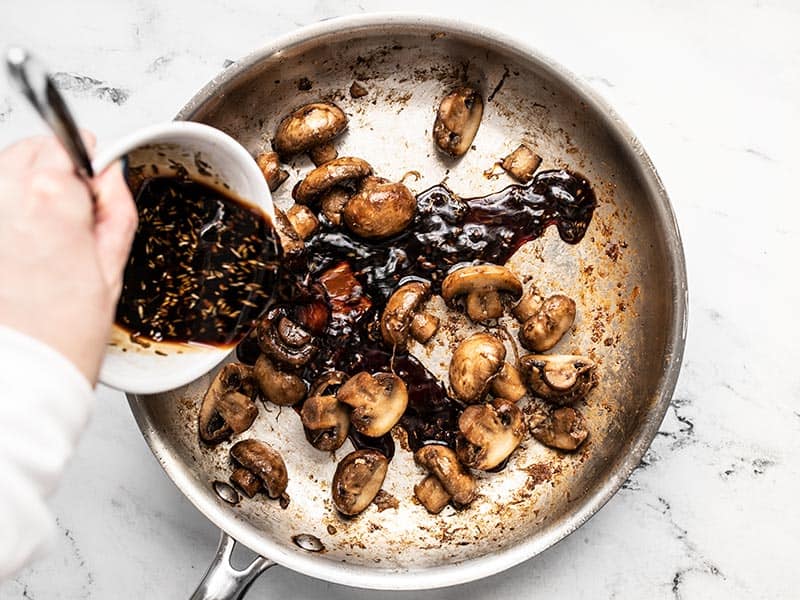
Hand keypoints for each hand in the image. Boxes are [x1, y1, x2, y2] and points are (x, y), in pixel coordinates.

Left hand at [0, 134, 136, 383]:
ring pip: (0, 171)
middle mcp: (3, 198)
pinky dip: (3, 211)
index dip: (85, 166)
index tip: (92, 186)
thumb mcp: (112, 270)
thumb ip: (116, 210)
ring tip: (38, 236)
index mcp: (50, 199)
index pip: (67, 146)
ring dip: (20, 187)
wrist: (19, 377)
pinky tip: (17, 247)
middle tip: (68, 216)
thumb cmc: (62, 335)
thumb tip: (112, 176)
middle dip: (50, 169)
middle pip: (28, 150)